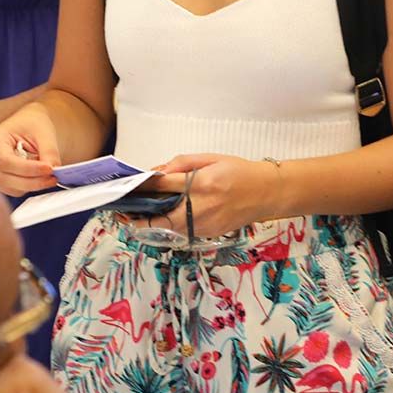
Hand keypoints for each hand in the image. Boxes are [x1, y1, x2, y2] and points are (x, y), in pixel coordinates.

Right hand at [0, 106, 60, 197]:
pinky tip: (42, 177)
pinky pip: (14, 190)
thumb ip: (49, 151)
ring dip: (32, 186)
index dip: (28, 169)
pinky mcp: (1, 179)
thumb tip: (54, 169)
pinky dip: (30, 187)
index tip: (49, 169)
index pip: (5, 161)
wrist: (29, 124)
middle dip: (32, 181)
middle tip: (53, 177)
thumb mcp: (43, 132)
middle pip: (5, 178)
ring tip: (51, 177)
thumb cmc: (32, 123)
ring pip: (10, 188)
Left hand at [136, 153, 273, 238]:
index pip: (164, 186)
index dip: (142, 187)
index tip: (128, 187)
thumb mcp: (211, 158)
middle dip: (140, 218)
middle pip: (161, 218)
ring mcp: (206, 224)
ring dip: (153, 224)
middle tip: (125, 213)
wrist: (267, 193)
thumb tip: (158, 172)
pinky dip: (171, 225)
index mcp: (202, 183)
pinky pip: (183, 231)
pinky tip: (164, 217)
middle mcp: (202, 207)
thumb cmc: (239, 172)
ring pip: (170, 229)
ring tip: (138, 215)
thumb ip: (183, 163)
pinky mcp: (209, 234)